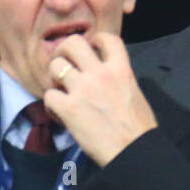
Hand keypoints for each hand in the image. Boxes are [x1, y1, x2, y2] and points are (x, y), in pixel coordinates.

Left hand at [44, 31, 157, 166]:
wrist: (134, 151)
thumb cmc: (140, 129)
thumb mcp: (135, 93)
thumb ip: (120, 78)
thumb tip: (107, 76)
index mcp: (121, 69)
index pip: (107, 38)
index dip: (96, 39)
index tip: (92, 48)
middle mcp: (100, 74)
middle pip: (72, 43)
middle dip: (64, 51)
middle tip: (64, 63)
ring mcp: (83, 89)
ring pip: (55, 66)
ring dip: (55, 78)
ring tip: (61, 90)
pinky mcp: (69, 108)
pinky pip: (49, 95)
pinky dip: (51, 105)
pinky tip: (60, 113)